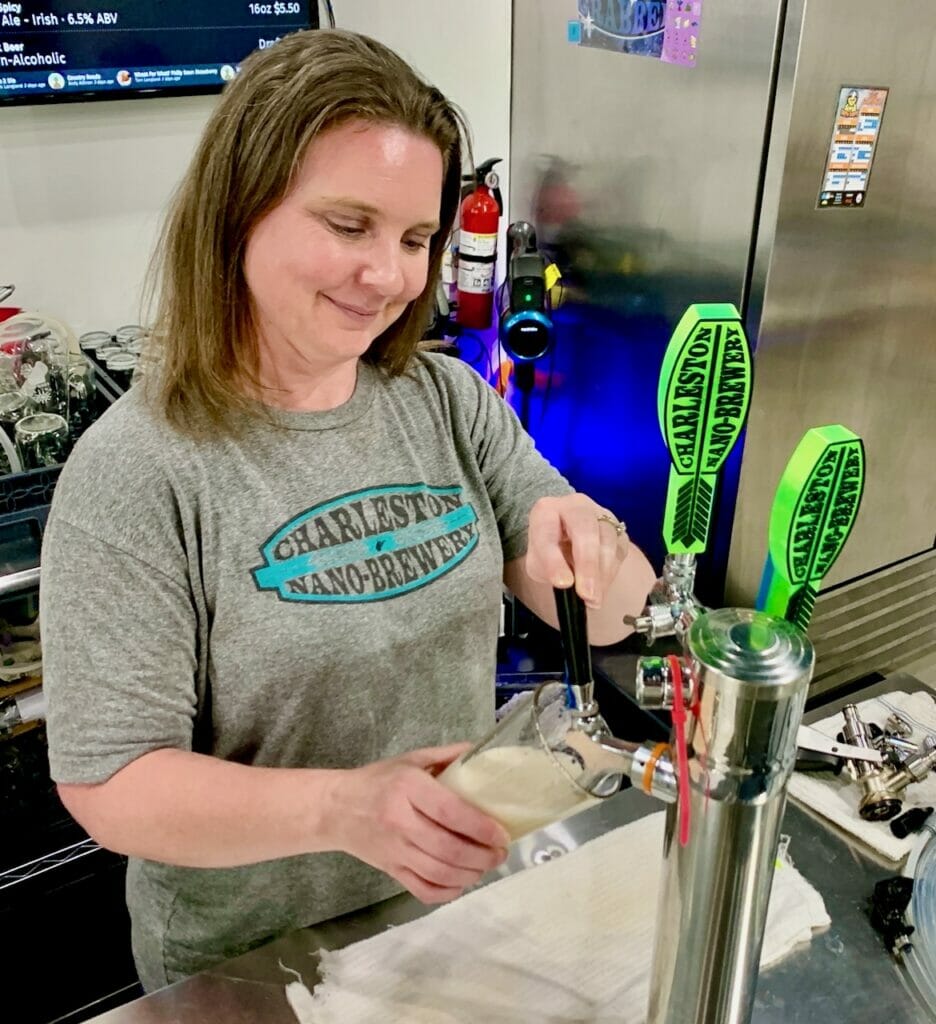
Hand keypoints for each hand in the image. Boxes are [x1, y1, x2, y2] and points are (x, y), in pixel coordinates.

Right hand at [330, 744, 509, 903]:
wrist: (336, 808)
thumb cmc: (378, 780)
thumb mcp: (411, 759)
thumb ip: (447, 756)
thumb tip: (483, 752)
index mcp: (408, 788)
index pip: (450, 811)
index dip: (480, 826)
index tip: (502, 833)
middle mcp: (400, 821)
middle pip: (448, 848)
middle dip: (482, 856)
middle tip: (500, 853)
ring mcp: (394, 850)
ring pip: (439, 872)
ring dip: (470, 874)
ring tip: (486, 865)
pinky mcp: (390, 871)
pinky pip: (422, 890)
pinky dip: (447, 892)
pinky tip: (461, 882)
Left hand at [524, 493, 628, 608]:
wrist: (566, 541)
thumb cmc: (549, 550)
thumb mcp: (537, 562)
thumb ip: (547, 569)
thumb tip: (566, 582)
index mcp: (547, 510)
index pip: (548, 532)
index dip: (554, 560)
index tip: (562, 583)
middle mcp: (575, 506)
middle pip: (585, 529)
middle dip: (587, 564)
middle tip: (587, 593)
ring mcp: (600, 515)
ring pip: (607, 540)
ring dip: (602, 573)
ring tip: (593, 598)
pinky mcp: (618, 529)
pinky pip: (619, 550)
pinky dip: (611, 573)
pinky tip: (601, 588)